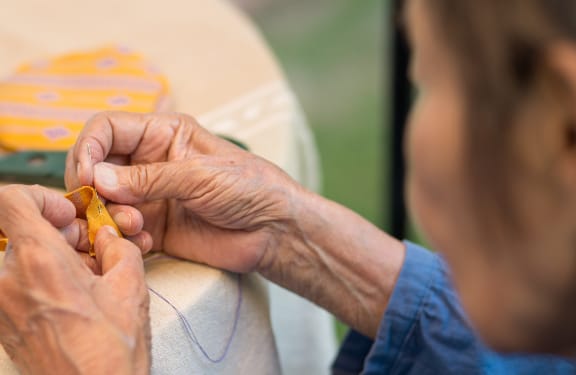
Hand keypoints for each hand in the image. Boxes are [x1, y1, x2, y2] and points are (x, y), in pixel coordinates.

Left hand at [0, 185, 149, 373]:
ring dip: (45, 252)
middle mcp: (6, 279)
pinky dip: (36, 275)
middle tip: (85, 246)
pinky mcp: (0, 322)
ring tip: (81, 273)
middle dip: (53, 229)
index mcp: (39, 261)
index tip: (67, 216)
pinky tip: (69, 292)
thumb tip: (107, 237)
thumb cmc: (110, 351)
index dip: (41, 198)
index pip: (11, 200)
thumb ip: (118, 247)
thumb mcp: (129, 288)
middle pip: (15, 228)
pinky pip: (11, 280)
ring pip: (14, 254)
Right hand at [66, 112, 301, 271]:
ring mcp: (151, 196)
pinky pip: (121, 230)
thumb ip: (149, 178)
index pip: (107, 128)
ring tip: (136, 225)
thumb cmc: (249, 188)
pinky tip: (147, 243)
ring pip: (103, 201)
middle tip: (102, 206)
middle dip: (93, 187)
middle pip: (96, 165)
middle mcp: (150, 162)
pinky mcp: (154, 227)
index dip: (88, 148)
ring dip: (108, 215)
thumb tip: (95, 178)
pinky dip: (123, 237)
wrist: (273, 231)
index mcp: (163, 133)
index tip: (86, 177)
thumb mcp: (200, 176)